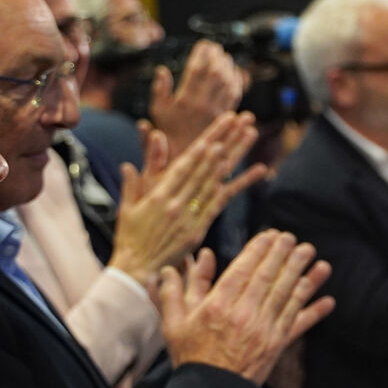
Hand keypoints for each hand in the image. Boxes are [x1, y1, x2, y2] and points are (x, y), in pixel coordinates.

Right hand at [111, 111, 267, 285]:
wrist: (136, 270)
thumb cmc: (130, 238)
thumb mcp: (129, 206)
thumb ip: (135, 181)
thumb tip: (131, 160)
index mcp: (159, 193)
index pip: (186, 160)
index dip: (205, 140)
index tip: (219, 123)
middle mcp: (177, 201)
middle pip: (206, 163)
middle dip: (225, 138)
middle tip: (241, 118)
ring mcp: (190, 215)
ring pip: (217, 177)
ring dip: (236, 153)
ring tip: (250, 133)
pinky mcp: (200, 228)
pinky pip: (224, 201)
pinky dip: (241, 184)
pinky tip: (259, 170)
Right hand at [148, 39, 245, 158]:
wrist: (185, 154)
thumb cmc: (169, 132)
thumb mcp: (157, 111)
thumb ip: (160, 90)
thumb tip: (162, 71)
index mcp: (185, 101)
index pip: (196, 70)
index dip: (201, 54)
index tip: (203, 44)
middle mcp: (203, 105)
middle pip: (215, 73)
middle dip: (216, 57)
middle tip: (215, 47)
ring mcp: (216, 110)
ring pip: (227, 83)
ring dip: (228, 66)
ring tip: (224, 56)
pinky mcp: (225, 116)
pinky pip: (235, 95)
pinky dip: (237, 81)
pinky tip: (236, 72)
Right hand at [160, 231, 335, 383]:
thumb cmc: (190, 356)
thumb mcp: (173, 324)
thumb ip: (173, 293)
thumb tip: (171, 267)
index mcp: (217, 306)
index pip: (243, 270)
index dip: (258, 249)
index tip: (268, 235)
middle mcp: (243, 315)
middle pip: (267, 277)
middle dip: (281, 253)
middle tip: (290, 237)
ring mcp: (263, 330)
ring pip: (286, 294)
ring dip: (300, 272)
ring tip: (309, 252)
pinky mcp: (277, 344)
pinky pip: (298, 322)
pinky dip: (314, 310)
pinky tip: (329, 299)